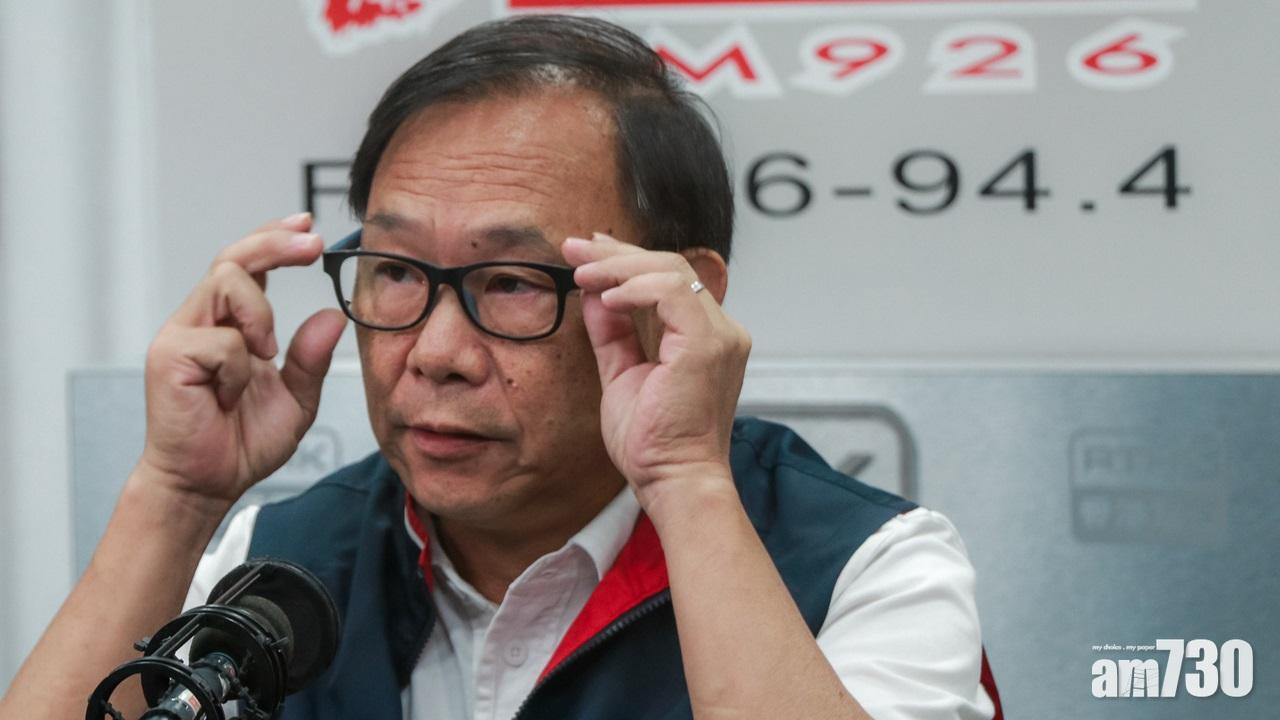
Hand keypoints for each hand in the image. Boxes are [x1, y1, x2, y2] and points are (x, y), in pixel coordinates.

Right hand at [138, 213, 346, 508]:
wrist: (208, 484)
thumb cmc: (242, 443)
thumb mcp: (296, 399)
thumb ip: (310, 358)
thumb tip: (331, 316)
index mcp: (230, 325)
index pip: (248, 265)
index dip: (274, 240)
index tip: (307, 227)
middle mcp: (201, 322)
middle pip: (233, 257)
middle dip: (275, 243)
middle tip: (311, 243)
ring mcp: (181, 336)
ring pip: (226, 283)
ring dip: (260, 314)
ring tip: (264, 354)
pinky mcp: (170, 357)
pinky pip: (222, 340)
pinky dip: (240, 366)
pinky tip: (229, 393)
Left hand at [563, 233, 749, 502]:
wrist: (673, 479)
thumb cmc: (654, 443)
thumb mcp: (621, 374)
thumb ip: (612, 333)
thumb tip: (594, 294)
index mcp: (704, 338)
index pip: (668, 280)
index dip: (625, 261)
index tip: (586, 254)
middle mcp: (720, 331)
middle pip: (670, 266)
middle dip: (616, 254)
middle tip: (574, 249)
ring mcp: (719, 335)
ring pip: (671, 270)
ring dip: (620, 266)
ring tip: (582, 273)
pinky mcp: (708, 343)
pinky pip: (672, 292)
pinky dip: (635, 288)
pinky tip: (606, 297)